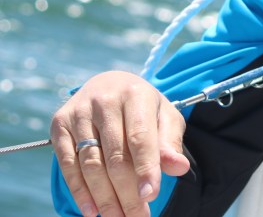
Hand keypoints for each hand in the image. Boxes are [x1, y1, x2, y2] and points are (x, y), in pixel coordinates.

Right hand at [50, 71, 189, 216]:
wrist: (108, 84)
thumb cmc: (143, 107)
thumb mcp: (164, 116)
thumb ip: (171, 142)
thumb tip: (179, 168)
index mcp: (136, 94)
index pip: (140, 137)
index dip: (145, 168)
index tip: (150, 196)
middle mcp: (105, 101)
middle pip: (115, 156)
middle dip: (127, 192)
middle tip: (137, 216)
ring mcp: (79, 112)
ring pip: (91, 164)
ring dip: (104, 197)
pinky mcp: (59, 124)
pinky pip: (67, 164)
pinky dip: (79, 191)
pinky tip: (92, 210)